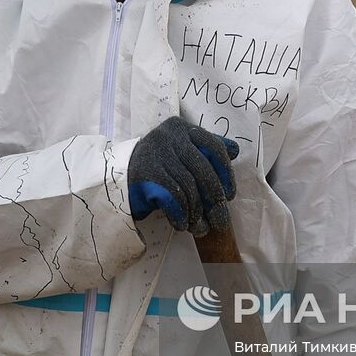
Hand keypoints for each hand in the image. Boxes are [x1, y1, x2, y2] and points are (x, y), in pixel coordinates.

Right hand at [128, 117, 239, 235]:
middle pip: (203, 171)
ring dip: (196, 213)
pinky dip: (180, 215)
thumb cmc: (159, 165)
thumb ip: (206, 148)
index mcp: (181, 128)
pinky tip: (182, 224)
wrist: (120, 176)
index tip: (230, 195)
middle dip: (214, 201)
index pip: (214, 147)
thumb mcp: (182, 149)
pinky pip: (172, 199)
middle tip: (220, 221)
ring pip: (188, 188)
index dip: (226, 173)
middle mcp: (168, 136)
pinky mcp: (145, 175)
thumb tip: (235, 150)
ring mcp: (155, 154)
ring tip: (200, 228)